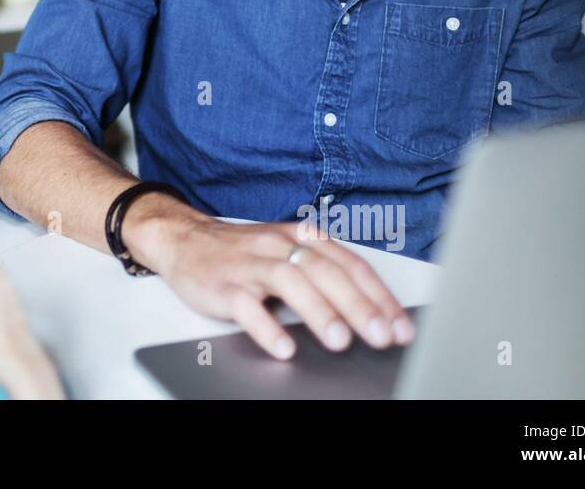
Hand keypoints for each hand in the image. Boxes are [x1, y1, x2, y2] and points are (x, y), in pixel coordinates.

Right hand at [127, 206, 415, 360]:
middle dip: (358, 306)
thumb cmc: (241, 252)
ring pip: (289, 281)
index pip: (349, 264)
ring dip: (319, 311)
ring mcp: (249, 264)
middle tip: (382, 336)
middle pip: (325, 272)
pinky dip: (266, 326)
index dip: (378, 295)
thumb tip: (371, 311)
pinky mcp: (222, 284)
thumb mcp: (286, 251)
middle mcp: (278, 246)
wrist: (183, 239)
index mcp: (300, 238)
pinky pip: (246, 305)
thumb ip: (323, 273)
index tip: (401, 326)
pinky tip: (284, 347)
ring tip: (340, 341)